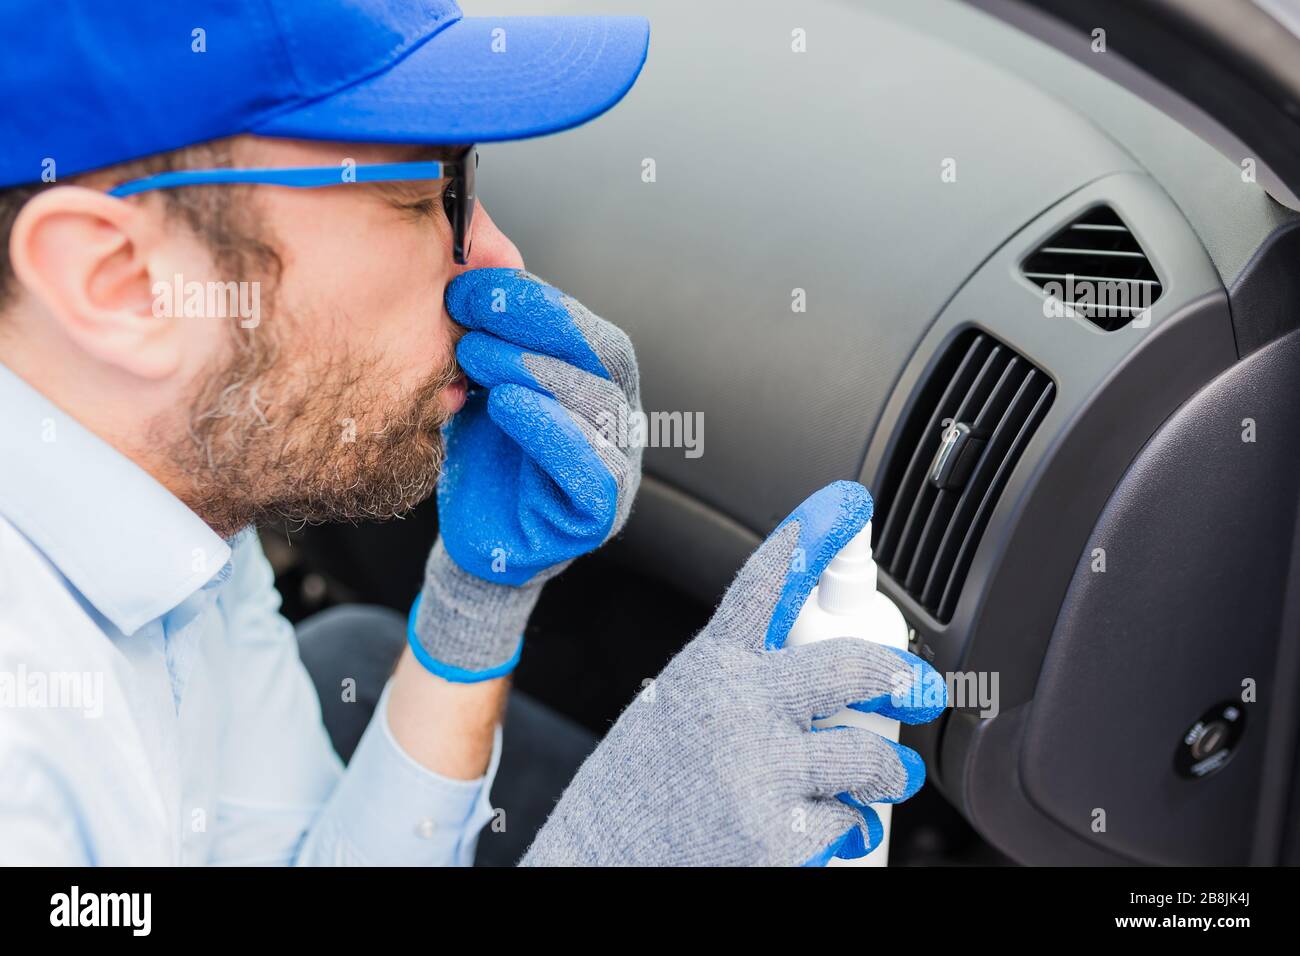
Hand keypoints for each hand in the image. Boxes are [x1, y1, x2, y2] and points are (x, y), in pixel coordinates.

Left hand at [408, 269, 641, 681]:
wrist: (476, 539)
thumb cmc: (486, 459)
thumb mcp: (484, 387)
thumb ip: (492, 340)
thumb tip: (472, 268)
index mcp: (598, 381)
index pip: (583, 328)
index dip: (533, 300)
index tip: (472, 282)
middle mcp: (618, 417)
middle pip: (603, 356)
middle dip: (540, 324)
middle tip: (475, 308)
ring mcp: (619, 465)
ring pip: (599, 405)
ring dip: (537, 371)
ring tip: (477, 355)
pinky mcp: (600, 512)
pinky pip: (591, 467)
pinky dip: (551, 431)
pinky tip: (508, 405)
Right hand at [522, 481, 946, 865]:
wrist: (597, 867)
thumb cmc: (633, 792)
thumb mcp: (673, 708)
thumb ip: (735, 683)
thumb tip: (808, 677)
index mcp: (709, 667)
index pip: (765, 581)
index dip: (812, 534)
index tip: (846, 503)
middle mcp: (737, 708)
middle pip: (852, 666)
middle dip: (900, 675)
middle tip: (919, 688)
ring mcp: (760, 772)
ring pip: (866, 756)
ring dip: (887, 770)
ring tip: (887, 777)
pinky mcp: (777, 839)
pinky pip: (846, 823)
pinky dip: (846, 828)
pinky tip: (827, 830)